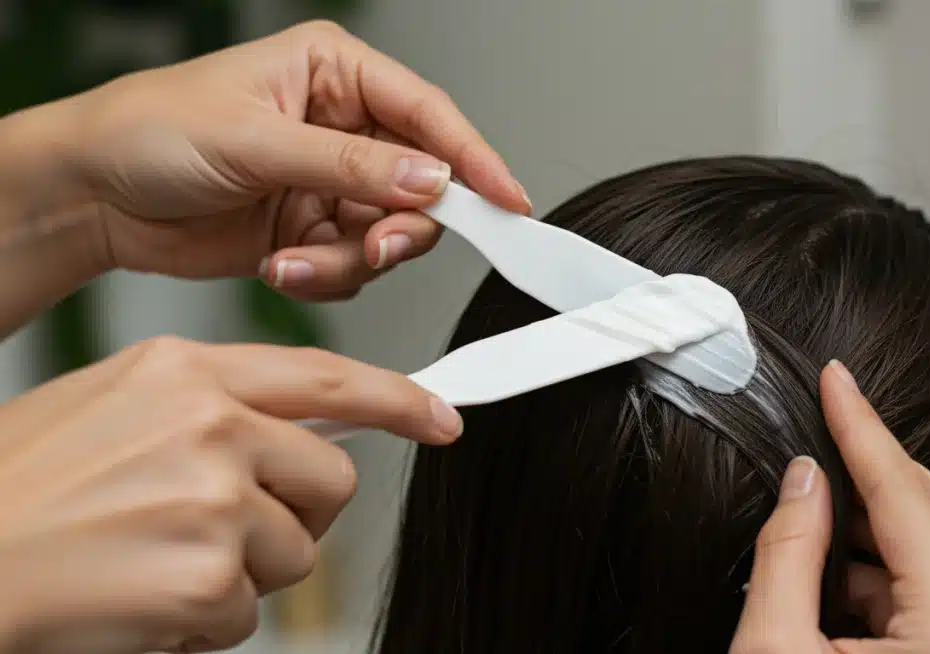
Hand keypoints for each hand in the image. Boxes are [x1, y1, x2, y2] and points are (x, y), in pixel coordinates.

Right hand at [0, 336, 462, 653]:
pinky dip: (203, 622)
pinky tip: (141, 600)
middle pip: (331, 478)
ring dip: (239, 573)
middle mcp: (209, 425)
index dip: (396, 399)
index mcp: (184, 373)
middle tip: (226, 531)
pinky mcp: (208, 577)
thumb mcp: (112, 405)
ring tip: (157, 564)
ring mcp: (215, 499)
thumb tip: (290, 429)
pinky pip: (248, 612)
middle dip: (296, 515)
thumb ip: (209, 406)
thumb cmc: (16, 490)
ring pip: (295, 551)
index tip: (440, 416)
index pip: (324, 376)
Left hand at [64, 20, 529, 300]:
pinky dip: (323, 279)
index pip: (428, 114)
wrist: (93, 195)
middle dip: (399, 226)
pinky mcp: (313, 230)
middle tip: (374, 246)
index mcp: (336, 73)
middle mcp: (343, 125)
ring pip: (389, 236)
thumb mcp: (256, 140)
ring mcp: (330, 182)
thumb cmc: (151, 131)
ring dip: (348, 262)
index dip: (474, 159)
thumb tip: (428, 179)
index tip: (506, 201)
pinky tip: (276, 265)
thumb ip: (350, 163)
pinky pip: (353, 268)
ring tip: (291, 260)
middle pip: (421, 185)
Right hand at [728, 361, 929, 653]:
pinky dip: (905, 574)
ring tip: (826, 515)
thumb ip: (788, 556)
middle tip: (828, 433)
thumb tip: (804, 480)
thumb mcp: (774, 653)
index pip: (906, 498)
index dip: (861, 430)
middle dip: (881, 470)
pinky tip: (850, 574)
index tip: (836, 381)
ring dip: (890, 526)